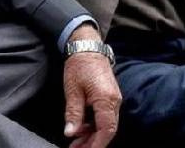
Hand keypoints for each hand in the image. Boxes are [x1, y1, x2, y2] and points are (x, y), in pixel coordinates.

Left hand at [62, 25, 120, 147]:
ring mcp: (114, 99)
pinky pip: (104, 116)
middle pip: (107, 129)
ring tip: (75, 143)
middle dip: (92, 143)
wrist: (87, 47)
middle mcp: (114, 101)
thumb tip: (70, 133)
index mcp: (106, 99)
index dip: (97, 144)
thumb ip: (73, 113)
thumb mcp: (72, 90)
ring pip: (106, 124)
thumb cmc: (79, 66)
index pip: (106, 129)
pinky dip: (93, 125)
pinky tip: (81, 130)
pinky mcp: (110, 97)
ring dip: (92, 135)